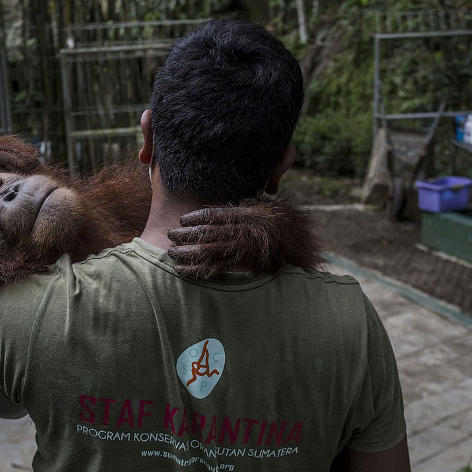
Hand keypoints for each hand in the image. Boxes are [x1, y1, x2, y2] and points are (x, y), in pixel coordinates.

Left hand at [167, 200, 320, 278]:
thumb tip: (239, 200)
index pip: (216, 215)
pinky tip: (181, 271)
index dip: (196, 217)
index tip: (182, 219)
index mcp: (247, 216)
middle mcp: (242, 232)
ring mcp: (242, 250)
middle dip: (186, 235)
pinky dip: (195, 270)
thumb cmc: (285, 227)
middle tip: (170, 235)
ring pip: (207, 251)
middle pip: (207, 232)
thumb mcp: (269, 209)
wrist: (301, 249)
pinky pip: (215, 269)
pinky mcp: (242, 266)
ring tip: (171, 253)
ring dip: (186, 252)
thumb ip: (251, 204)